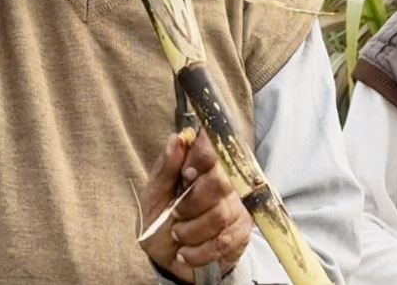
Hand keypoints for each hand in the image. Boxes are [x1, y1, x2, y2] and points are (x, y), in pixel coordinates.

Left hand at [139, 130, 252, 282]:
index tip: (187, 174)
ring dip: (192, 231)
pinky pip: (225, 241)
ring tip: (178, 235)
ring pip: (220, 215)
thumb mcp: (154, 194)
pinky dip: (200, 251)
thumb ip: (166, 168)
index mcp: (202, 165)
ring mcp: (237, 206)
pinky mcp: (242, 232)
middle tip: (175, 214)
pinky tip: (187, 252)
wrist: (167, 257)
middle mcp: (226, 181)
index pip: (213, 148)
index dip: (202, 159)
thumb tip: (176, 139)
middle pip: (220, 183)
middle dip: (191, 204)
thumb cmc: (160, 219)